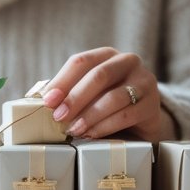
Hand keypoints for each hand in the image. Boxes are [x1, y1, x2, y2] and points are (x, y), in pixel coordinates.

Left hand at [42, 48, 162, 142]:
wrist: (141, 120)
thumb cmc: (106, 104)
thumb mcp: (87, 94)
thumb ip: (67, 93)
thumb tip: (37, 100)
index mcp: (106, 55)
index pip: (81, 61)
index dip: (62, 81)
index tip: (47, 101)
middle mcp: (127, 62)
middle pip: (99, 75)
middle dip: (75, 97)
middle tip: (58, 117)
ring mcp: (144, 81)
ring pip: (114, 97)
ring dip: (90, 115)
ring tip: (73, 130)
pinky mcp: (152, 104)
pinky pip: (127, 114)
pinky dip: (106, 126)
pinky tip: (91, 134)